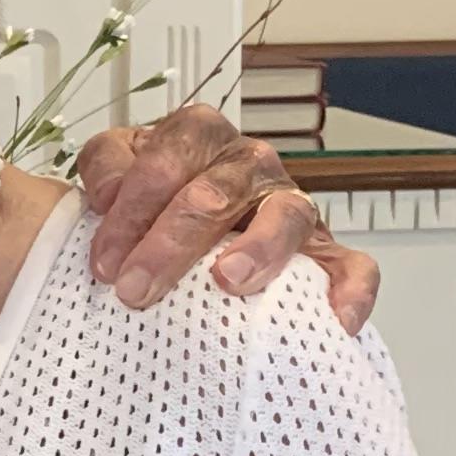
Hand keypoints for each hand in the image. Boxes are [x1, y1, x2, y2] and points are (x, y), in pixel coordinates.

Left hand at [77, 105, 376, 333]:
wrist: (197, 235)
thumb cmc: (155, 206)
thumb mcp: (118, 174)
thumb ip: (106, 168)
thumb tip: (104, 194)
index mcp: (198, 137)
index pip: (166, 157)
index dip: (131, 208)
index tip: (104, 263)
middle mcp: (248, 164)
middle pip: (216, 190)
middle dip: (171, 241)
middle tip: (136, 290)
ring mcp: (290, 205)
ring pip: (287, 214)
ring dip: (258, 247)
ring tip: (227, 281)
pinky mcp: (324, 250)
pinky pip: (351, 263)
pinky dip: (350, 287)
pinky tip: (336, 319)